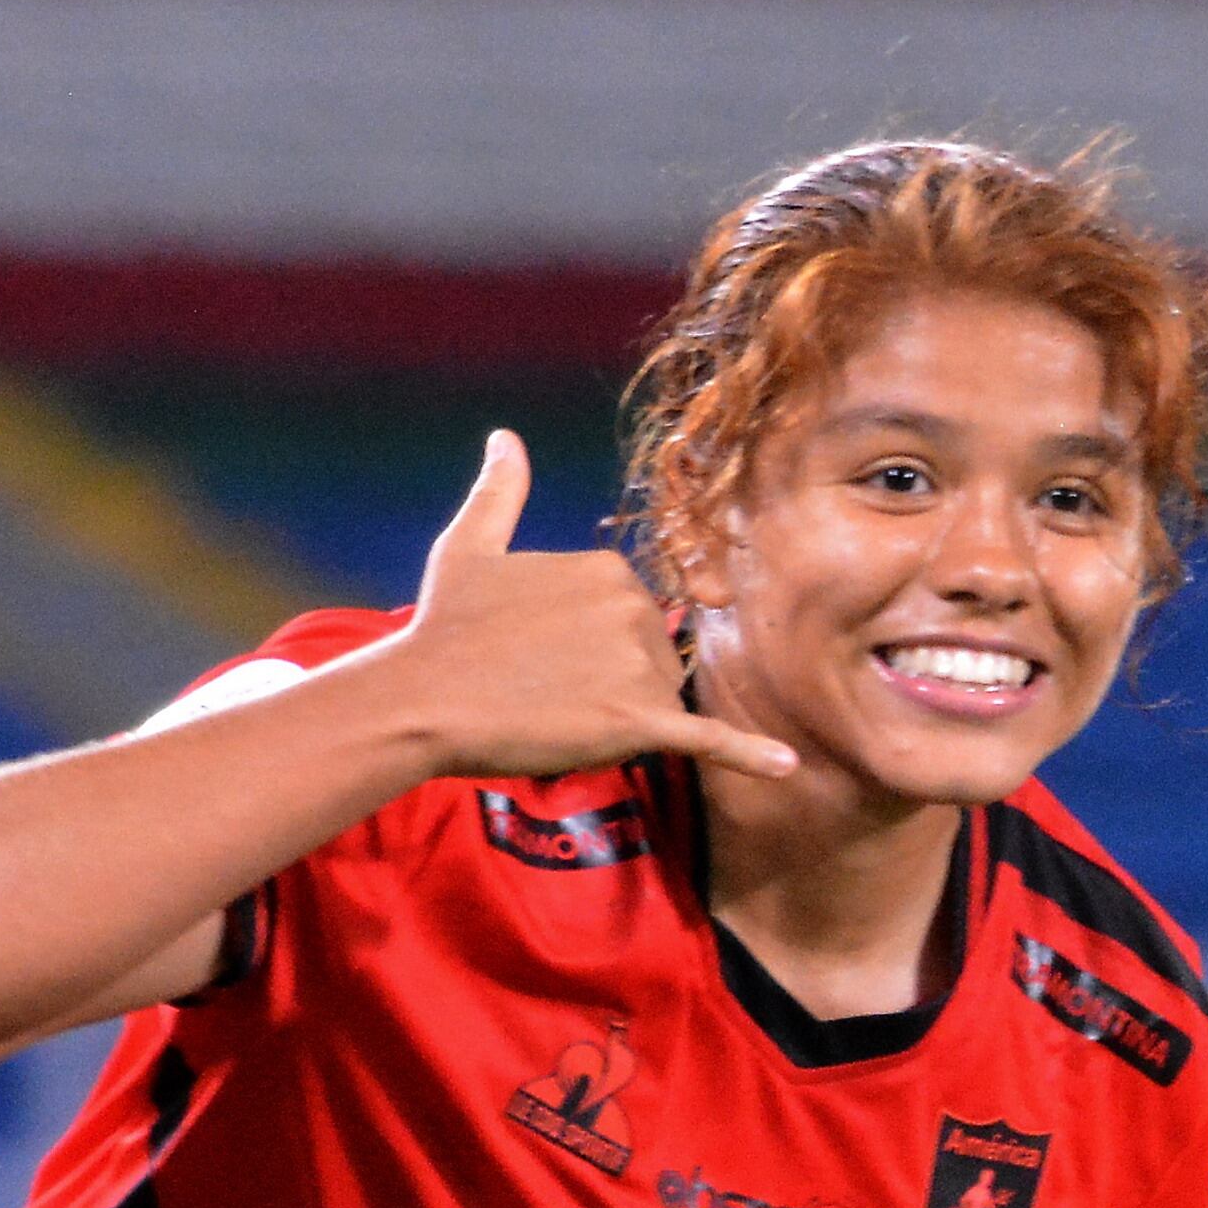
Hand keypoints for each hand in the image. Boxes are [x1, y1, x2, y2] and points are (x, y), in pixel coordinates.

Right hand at [370, 431, 797, 784]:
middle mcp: (635, 607)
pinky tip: (786, 767)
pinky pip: (705, 737)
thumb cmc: (443, 626)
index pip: (632, 623)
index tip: (537, 660)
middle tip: (541, 693)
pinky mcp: (639, 720)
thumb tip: (504, 439)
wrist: (421, 697)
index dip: (591, 653)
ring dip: (621, 721)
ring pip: (659, 705)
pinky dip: (748, 754)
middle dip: (611, 687)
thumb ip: (499, 493)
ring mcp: (639, 664)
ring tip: (555, 717)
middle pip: (652, 664)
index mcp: (610, 568)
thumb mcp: (471, 547)